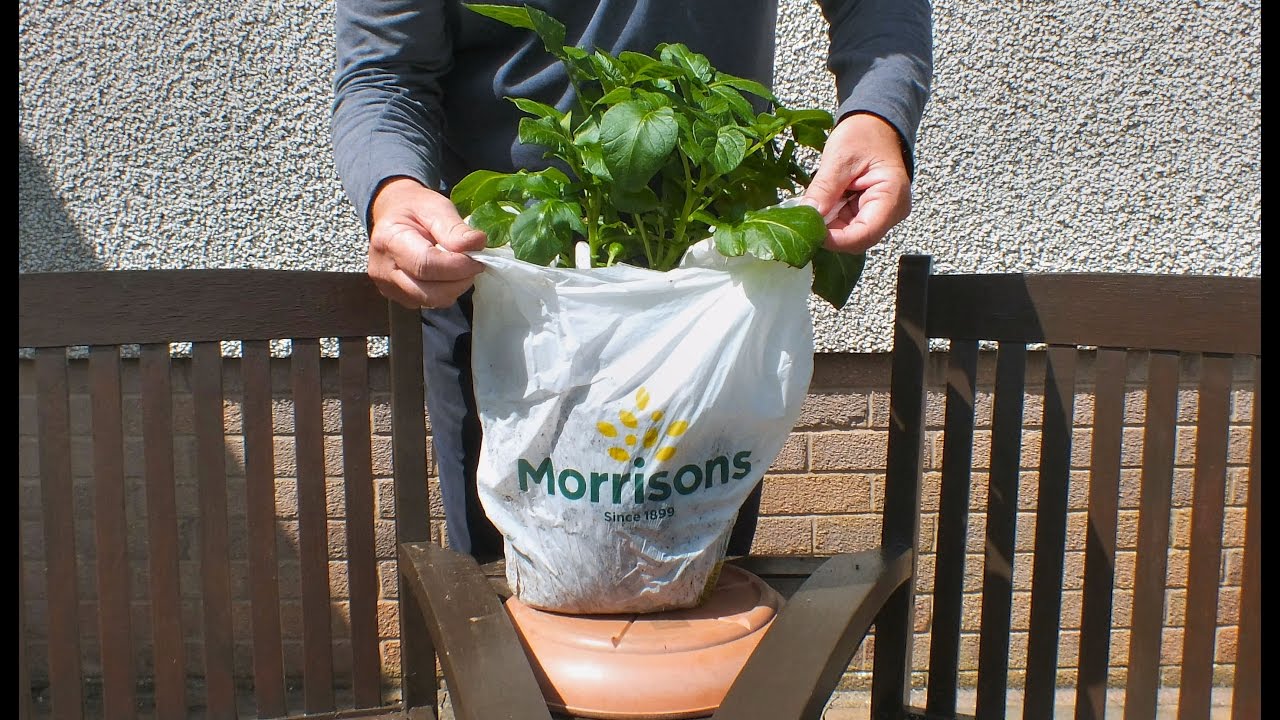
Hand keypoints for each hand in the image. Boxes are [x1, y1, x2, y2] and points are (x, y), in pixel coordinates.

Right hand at [367, 177, 486, 309]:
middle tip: (474, 263)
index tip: (478, 258)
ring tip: (460, 266)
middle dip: (460, 280)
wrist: (393, 215)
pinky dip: (445, 291)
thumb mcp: (436, 207)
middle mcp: (383, 270)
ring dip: (454, 287)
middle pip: (430, 292)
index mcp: (389, 240)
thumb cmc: (415, 209)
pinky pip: (428, 303)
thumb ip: (454, 228)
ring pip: (431, 301)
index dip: (458, 266)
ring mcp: (388, 287)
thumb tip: (477, 244)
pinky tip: (446, 274)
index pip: (426, 264)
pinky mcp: (396, 297)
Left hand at [800, 112, 912, 254]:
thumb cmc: (864, 134)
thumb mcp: (840, 158)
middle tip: (802, 222)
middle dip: (829, 234)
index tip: (809, 232)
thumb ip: (824, 189)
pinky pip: (848, 224)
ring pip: (850, 235)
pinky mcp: (869, 211)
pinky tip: (818, 208)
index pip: (864, 235)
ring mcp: (881, 213)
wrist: (876, 123)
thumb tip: (806, 215)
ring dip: (828, 227)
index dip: (835, 240)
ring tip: (809, 211)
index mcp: (892, 198)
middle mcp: (891, 212)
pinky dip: (831, 219)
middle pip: (857, 239)